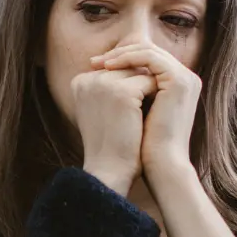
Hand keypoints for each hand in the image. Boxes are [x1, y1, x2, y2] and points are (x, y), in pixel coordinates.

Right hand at [70, 64, 158, 195]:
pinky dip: (155, 96)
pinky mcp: (121, 92)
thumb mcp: (104, 108)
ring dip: (149, 90)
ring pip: (140, 72)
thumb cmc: (111, 143)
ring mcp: (103, 84)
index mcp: (80, 81)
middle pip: (127, 67)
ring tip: (146, 113)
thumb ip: (112, 85)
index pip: (115, 67)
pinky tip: (152, 114)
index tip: (130, 109)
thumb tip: (140, 67)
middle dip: (140, 85)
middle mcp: (88, 78)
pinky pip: (149, 82)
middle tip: (142, 111)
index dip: (130, 85)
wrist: (110, 170)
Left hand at [92, 42, 200, 189]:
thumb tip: (102, 73)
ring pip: (148, 50)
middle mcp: (185, 78)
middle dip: (119, 53)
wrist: (160, 163)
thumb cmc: (143, 143)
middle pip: (148, 51)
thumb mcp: (134, 110)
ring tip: (99, 64)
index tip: (96, 66)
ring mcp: (185, 78)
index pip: (147, 59)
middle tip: (94, 62)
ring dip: (120, 54)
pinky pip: (150, 58)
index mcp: (177, 84)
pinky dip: (128, 58)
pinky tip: (109, 67)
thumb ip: (128, 89)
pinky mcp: (179, 81)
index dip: (121, 59)